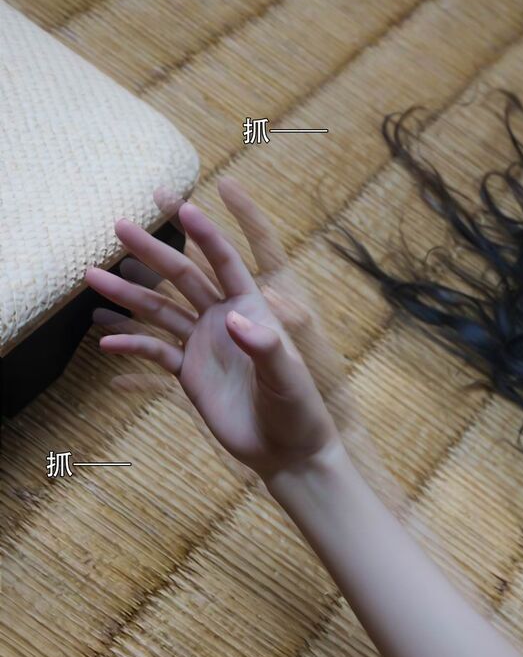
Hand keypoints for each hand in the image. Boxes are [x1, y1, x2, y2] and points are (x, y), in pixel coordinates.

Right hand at [85, 187, 343, 486]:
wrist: (284, 449)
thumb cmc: (296, 410)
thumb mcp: (286, 378)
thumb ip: (263, 347)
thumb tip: (231, 318)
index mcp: (251, 309)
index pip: (225, 262)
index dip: (204, 235)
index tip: (182, 207)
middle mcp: (223, 318)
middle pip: (183, 277)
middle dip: (151, 251)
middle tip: (119, 225)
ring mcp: (203, 344)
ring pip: (159, 310)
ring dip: (127, 295)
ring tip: (92, 276)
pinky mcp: (188, 372)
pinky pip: (154, 351)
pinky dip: (130, 344)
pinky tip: (106, 340)